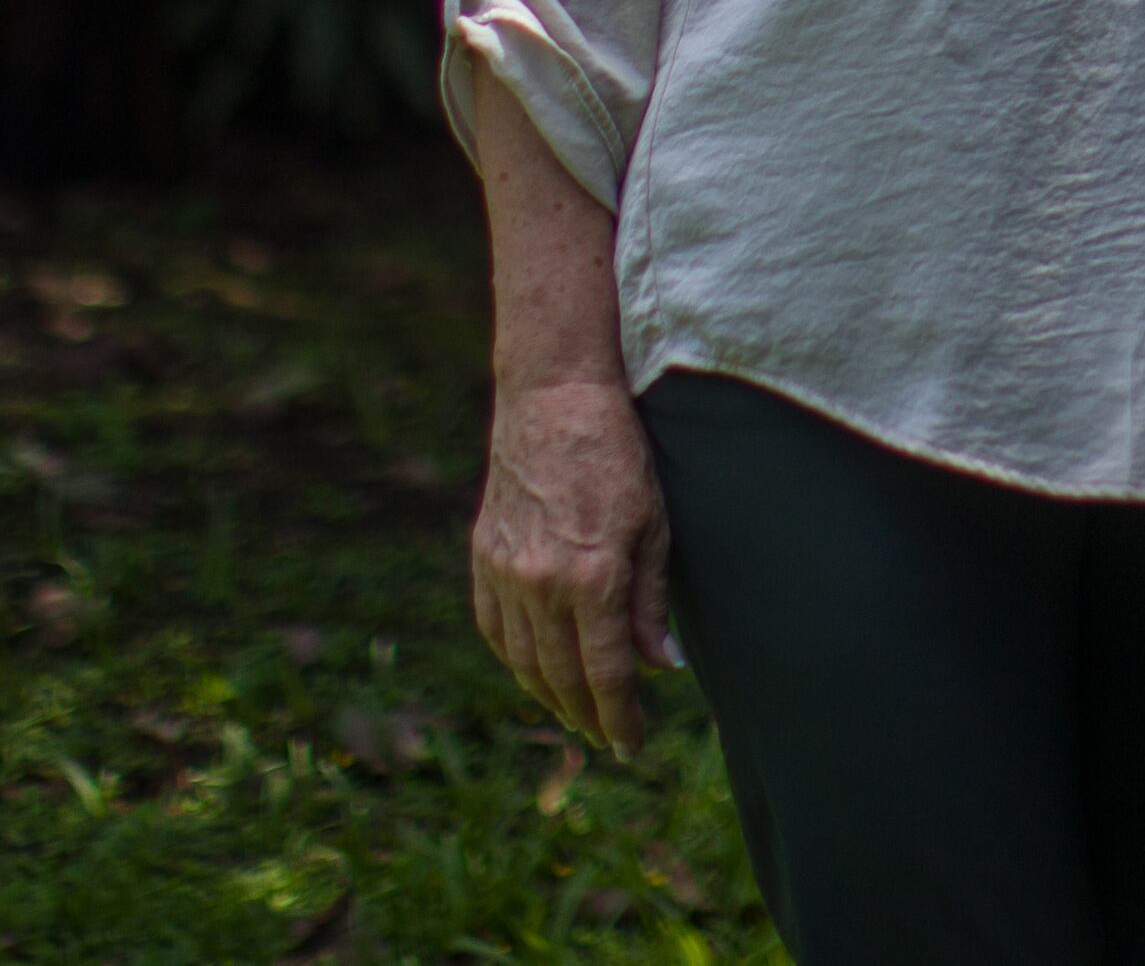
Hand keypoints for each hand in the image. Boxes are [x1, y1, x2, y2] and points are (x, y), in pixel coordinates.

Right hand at [469, 372, 675, 747]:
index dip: (620, 717)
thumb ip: (651, 603)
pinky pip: (495, 629)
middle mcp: (541, 584)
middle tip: (607, 737)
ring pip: (524, 661)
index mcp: (592, 579)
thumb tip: (661, 666)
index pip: (606, 674)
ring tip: (575, 714)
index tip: (632, 745)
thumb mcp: (654, 526)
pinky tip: (535, 671)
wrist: (553, 399)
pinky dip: (515, 660)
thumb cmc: (618, 456)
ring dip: (550, 696)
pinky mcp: (483, 557)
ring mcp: (505, 572)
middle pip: (562, 677)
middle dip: (587, 716)